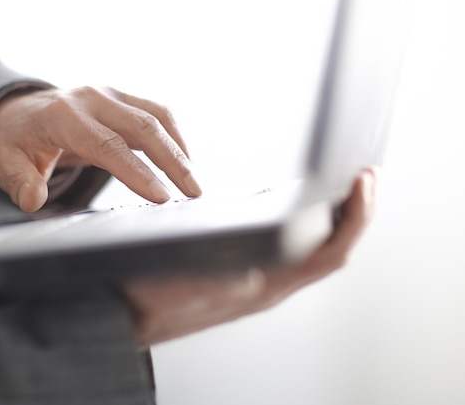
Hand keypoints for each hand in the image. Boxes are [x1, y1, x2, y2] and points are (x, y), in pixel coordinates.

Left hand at [0, 86, 201, 211]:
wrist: (22, 111)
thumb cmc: (18, 140)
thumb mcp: (6, 162)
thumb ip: (20, 181)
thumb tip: (33, 200)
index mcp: (63, 116)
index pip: (108, 145)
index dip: (137, 172)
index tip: (161, 196)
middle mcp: (92, 99)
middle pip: (143, 126)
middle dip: (172, 161)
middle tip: (193, 193)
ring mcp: (110, 95)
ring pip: (156, 116)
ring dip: (179, 148)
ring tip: (194, 182)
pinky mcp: (123, 98)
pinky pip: (157, 112)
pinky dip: (174, 136)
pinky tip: (183, 162)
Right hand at [122, 168, 377, 346]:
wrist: (122, 311)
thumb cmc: (145, 300)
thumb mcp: (173, 289)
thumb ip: (214, 285)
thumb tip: (250, 274)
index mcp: (261, 288)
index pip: (329, 254)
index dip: (354, 217)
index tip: (363, 180)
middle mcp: (268, 285)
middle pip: (330, 249)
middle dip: (353, 211)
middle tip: (364, 176)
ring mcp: (259, 280)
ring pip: (314, 250)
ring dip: (334, 217)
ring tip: (343, 187)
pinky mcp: (246, 273)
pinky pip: (292, 250)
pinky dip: (308, 224)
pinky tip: (300, 207)